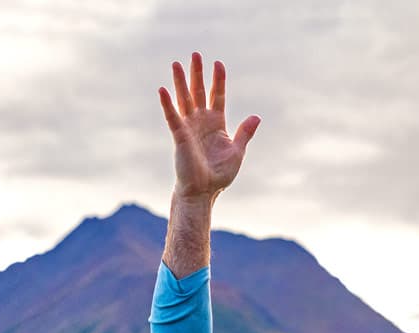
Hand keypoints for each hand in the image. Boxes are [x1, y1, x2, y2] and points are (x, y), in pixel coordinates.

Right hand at [159, 53, 259, 200]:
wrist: (202, 192)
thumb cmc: (218, 176)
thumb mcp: (236, 152)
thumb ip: (244, 133)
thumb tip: (256, 116)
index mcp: (216, 124)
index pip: (217, 96)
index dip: (218, 80)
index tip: (218, 63)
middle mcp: (201, 122)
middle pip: (199, 92)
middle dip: (197, 74)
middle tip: (195, 54)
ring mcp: (189, 128)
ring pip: (184, 99)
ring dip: (180, 82)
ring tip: (176, 63)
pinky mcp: (179, 136)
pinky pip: (172, 116)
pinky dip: (167, 103)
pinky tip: (162, 90)